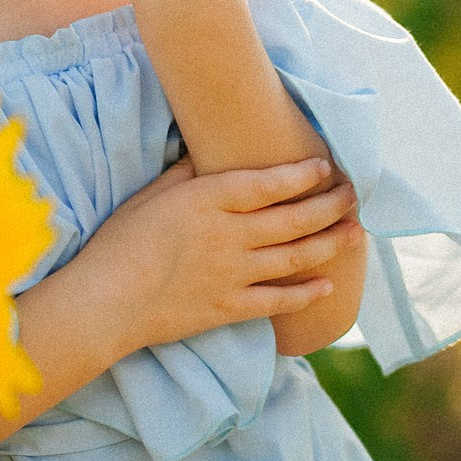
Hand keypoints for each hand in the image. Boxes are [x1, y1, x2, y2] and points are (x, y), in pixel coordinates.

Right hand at [71, 153, 363, 354]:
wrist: (105, 302)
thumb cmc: (121, 242)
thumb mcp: (151, 194)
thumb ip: (187, 173)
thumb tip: (212, 152)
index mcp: (208, 200)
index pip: (269, 183)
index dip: (303, 175)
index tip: (326, 168)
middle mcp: (229, 235)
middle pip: (293, 219)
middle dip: (329, 205)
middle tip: (353, 196)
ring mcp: (232, 274)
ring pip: (295, 257)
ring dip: (330, 244)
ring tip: (354, 233)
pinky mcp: (229, 308)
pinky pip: (278, 301)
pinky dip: (306, 294)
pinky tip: (328, 284)